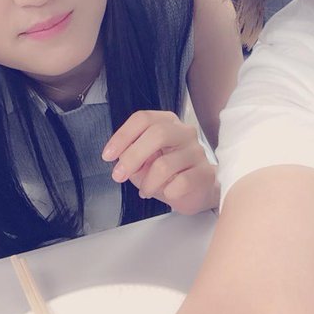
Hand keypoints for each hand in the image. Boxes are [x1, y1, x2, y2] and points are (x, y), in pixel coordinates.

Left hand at [102, 110, 218, 214]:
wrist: (197, 191)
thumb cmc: (168, 172)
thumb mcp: (144, 161)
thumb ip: (132, 155)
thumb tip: (122, 159)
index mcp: (167, 122)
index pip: (143, 119)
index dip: (123, 136)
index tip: (108, 155)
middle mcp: (184, 132)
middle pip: (157, 133)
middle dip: (132, 156)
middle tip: (119, 175)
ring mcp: (197, 152)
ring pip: (165, 164)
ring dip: (148, 182)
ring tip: (146, 190)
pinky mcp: (205, 173)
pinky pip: (181, 183)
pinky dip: (167, 192)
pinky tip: (166, 194)